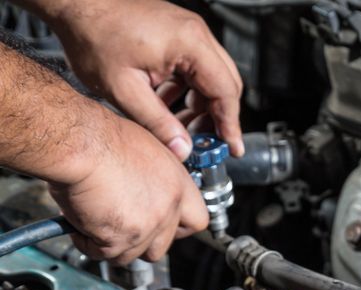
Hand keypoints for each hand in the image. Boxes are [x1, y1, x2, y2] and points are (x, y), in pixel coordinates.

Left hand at [43, 0, 243, 158]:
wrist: (74, 5)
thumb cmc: (92, 34)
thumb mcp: (125, 89)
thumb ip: (158, 123)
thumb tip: (182, 149)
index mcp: (190, 43)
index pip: (226, 92)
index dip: (230, 124)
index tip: (231, 147)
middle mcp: (195, 34)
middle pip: (226, 85)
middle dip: (218, 117)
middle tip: (207, 143)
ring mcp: (187, 32)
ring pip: (211, 78)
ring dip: (202, 106)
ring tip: (182, 129)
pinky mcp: (176, 34)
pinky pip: (195, 69)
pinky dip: (188, 91)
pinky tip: (169, 107)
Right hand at [49, 113, 208, 264]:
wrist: (78, 144)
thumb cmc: (101, 137)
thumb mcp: (147, 146)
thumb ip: (159, 171)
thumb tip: (161, 173)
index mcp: (177, 185)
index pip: (196, 221)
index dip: (177, 227)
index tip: (162, 225)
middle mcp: (167, 208)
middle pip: (161, 246)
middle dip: (140, 241)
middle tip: (121, 226)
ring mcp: (145, 227)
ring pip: (132, 254)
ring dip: (112, 244)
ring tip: (95, 221)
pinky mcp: (118, 240)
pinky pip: (103, 254)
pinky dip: (88, 243)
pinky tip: (79, 224)